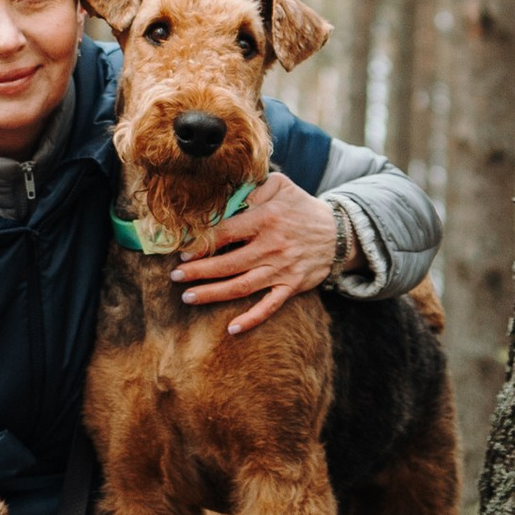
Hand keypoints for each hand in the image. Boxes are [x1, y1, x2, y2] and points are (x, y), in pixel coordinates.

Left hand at [171, 174, 341, 335]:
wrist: (339, 233)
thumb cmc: (302, 207)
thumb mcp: (281, 185)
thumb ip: (253, 188)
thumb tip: (227, 197)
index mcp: (265, 219)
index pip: (226, 233)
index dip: (202, 244)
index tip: (183, 252)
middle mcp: (271, 246)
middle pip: (227, 263)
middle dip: (198, 272)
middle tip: (175, 277)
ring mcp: (281, 269)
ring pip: (241, 286)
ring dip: (213, 294)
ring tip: (188, 297)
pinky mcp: (291, 286)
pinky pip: (269, 306)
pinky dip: (252, 319)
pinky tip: (232, 329)